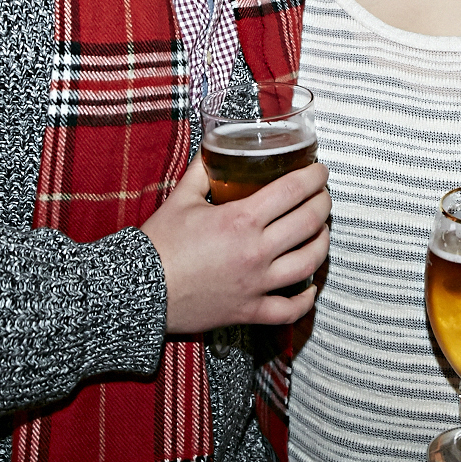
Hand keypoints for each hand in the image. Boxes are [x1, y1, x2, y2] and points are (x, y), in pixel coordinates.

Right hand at [141, 156, 330, 331]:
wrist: (137, 290)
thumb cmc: (158, 244)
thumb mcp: (181, 198)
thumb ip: (202, 171)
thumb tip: (213, 151)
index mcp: (241, 219)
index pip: (292, 191)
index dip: (314, 177)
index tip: (320, 172)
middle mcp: (256, 251)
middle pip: (309, 222)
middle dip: (323, 204)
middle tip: (323, 196)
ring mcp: (256, 283)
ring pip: (308, 263)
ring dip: (322, 243)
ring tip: (323, 232)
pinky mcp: (249, 310)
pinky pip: (288, 309)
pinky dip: (305, 300)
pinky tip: (311, 288)